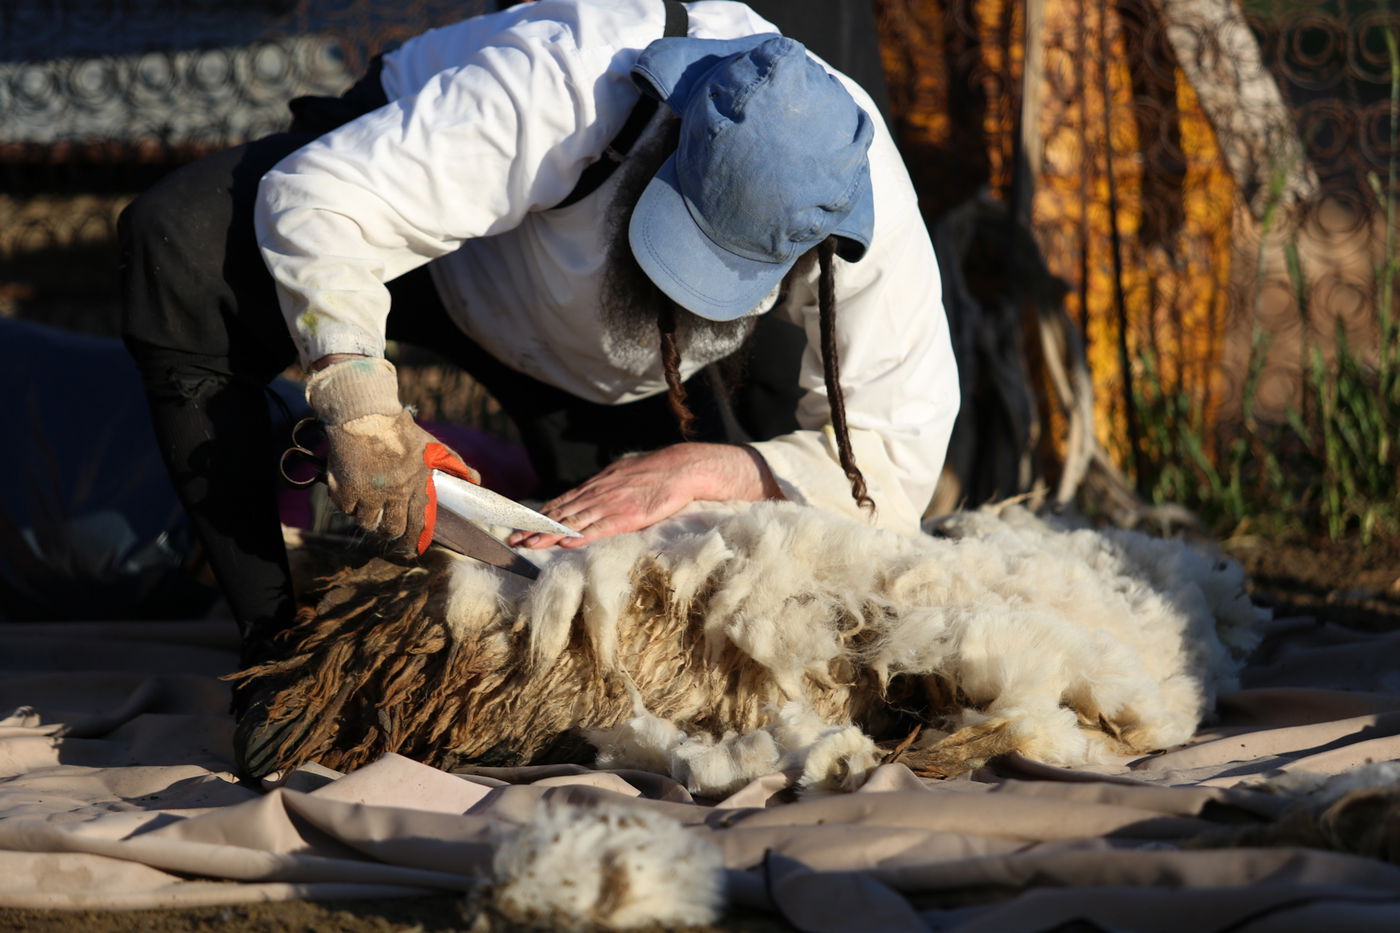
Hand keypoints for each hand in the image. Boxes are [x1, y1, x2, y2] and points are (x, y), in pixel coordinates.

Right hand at [324, 411, 480, 553]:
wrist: (366, 415)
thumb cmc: (403, 432)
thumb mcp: (434, 448)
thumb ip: (456, 466)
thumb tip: (476, 480)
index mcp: (416, 486)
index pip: (418, 525)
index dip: (414, 542)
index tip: (410, 550)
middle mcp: (393, 494)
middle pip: (390, 530)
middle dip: (389, 534)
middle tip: (386, 530)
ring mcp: (368, 492)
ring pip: (366, 522)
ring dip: (368, 519)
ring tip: (369, 508)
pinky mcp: (346, 488)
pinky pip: (345, 509)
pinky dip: (348, 505)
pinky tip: (352, 494)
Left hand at [508, 442, 780, 549]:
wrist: (682, 467)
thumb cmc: (655, 474)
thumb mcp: (623, 476)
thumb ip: (605, 488)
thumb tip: (590, 498)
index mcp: (597, 485)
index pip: (562, 502)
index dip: (539, 515)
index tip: (520, 525)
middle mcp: (599, 494)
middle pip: (561, 512)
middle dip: (536, 527)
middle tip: (514, 539)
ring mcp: (612, 504)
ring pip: (575, 521)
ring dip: (550, 534)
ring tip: (530, 545)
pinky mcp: (629, 516)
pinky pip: (600, 528)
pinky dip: (581, 535)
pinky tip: (566, 542)